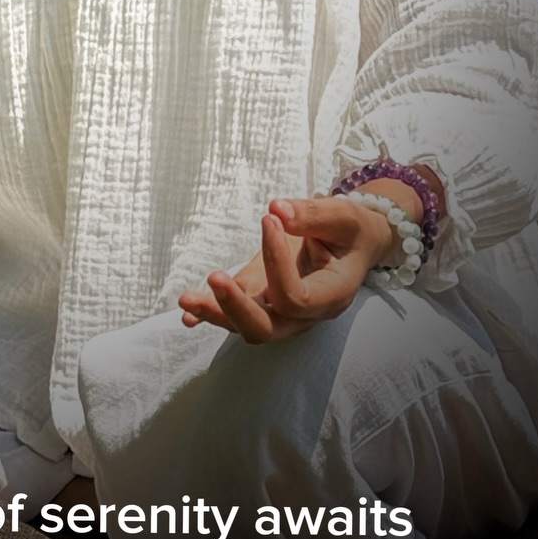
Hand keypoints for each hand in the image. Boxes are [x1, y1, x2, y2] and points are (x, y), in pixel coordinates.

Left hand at [178, 196, 395, 344]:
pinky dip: (211, 313)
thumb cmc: (349, 232)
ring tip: (186, 300)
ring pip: (246, 326)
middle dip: (236, 308)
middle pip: (266, 329)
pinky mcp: (262, 300)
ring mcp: (281, 312)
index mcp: (331, 296)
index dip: (277, 262)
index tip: (268, 219)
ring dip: (215, 312)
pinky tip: (187, 315)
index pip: (295, 297)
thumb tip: (276, 209)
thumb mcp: (342, 217)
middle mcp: (305, 315)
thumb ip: (313, 215)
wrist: (351, 245)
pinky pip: (236, 313)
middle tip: (215, 277)